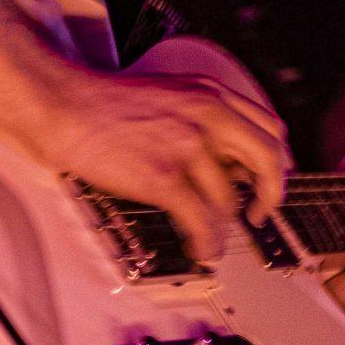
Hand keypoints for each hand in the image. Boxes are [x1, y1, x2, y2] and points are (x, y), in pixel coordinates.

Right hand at [35, 65, 290, 264]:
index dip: (278, 161)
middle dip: (270, 193)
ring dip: (225, 228)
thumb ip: (205, 120)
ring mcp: (186, 146)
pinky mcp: (163, 177)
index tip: (271, 180)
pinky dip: (206, 242)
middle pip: (267, 160)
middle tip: (261, 213)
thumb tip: (231, 164)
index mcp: (210, 95)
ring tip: (213, 239)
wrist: (65, 108)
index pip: (268, 128)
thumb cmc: (106, 105)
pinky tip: (201, 249)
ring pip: (228, 199)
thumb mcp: (171, 95)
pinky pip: (200, 220)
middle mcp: (206, 116)